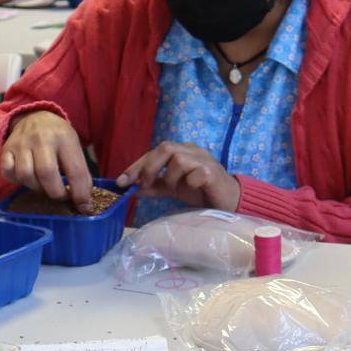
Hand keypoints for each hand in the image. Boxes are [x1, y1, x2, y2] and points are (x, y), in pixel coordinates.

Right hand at [0, 110, 94, 207]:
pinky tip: (27, 177)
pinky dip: (17, 181)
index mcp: (64, 138)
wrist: (35, 116)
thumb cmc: (58, 138)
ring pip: (25, 175)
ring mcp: (21, 143)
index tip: (83, 206)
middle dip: (56, 192)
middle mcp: (41, 139)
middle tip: (60, 195)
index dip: (80, 193)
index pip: (75, 171)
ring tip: (43, 185)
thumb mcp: (74, 147)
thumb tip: (84, 204)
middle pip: (47, 173)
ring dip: (36, 188)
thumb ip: (80, 173)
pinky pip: (8, 173)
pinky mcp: (7, 149)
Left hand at [116, 141, 239, 210]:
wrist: (229, 202)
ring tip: (176, 189)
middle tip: (143, 184)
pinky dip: (189, 183)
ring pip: (178, 160)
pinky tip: (194, 189)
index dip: (136, 165)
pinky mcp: (212, 171)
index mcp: (181, 151)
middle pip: (165, 147)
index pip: (154, 152)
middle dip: (149, 167)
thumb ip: (155, 186)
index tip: (121, 181)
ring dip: (171, 177)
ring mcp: (203, 159)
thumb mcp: (173, 189)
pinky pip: (194, 174)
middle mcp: (191, 150)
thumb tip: (132, 189)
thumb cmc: (201, 192)